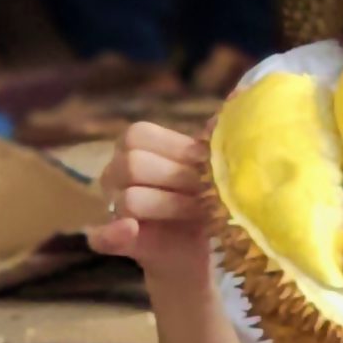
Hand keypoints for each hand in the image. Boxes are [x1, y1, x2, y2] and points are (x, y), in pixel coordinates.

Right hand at [87, 121, 214, 292]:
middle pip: (133, 164)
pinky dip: (113, 233)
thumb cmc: (208, 200)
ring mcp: (113, 207)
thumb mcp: (215, 166)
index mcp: (137, 147)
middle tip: (208, 193)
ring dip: (169, 205)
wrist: (206, 249)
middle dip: (177, 178)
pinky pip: (101, 236)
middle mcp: (117, 173)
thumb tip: (242, 93)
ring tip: (199, 213)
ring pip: (128, 198)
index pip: (138, 135)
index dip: (176, 151)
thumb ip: (218, 135)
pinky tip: (131, 229)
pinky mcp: (116, 241)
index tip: (207, 166)